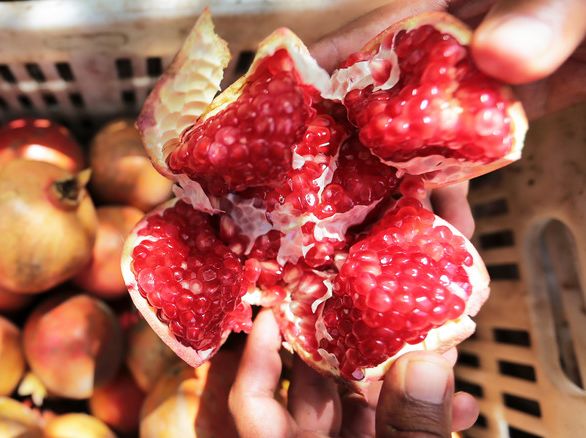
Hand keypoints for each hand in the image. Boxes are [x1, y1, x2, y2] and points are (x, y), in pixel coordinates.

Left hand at [229, 309, 478, 436]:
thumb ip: (410, 428)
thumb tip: (424, 366)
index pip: (253, 399)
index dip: (259, 352)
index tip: (274, 310)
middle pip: (312, 393)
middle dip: (345, 350)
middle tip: (363, 305)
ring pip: (356, 413)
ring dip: (393, 383)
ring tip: (426, 348)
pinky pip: (387, 435)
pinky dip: (414, 421)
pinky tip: (455, 407)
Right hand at [310, 0, 584, 235]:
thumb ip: (546, 8)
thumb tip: (501, 56)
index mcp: (445, 4)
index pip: (363, 41)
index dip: (315, 82)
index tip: (276, 128)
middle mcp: (449, 46)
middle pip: (377, 102)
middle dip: (343, 151)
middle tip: (312, 208)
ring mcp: (478, 82)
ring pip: (418, 138)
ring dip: (396, 185)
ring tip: (369, 234)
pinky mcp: (509, 111)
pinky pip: (468, 155)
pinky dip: (454, 191)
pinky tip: (444, 229)